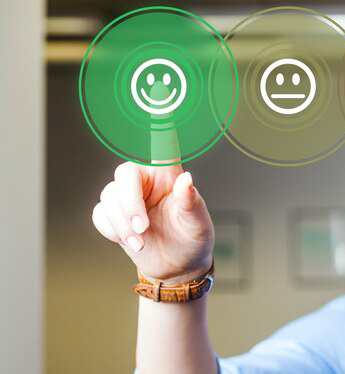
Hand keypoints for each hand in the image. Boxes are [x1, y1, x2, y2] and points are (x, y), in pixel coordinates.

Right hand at [91, 132, 214, 282]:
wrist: (177, 267)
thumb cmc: (193, 240)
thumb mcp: (198, 224)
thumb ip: (191, 202)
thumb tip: (186, 181)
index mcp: (169, 176)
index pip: (163, 145)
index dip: (160, 120)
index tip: (159, 90)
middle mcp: (146, 181)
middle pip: (123, 175)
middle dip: (128, 205)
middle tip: (143, 228)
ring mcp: (128, 198)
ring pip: (109, 198)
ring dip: (122, 224)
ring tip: (141, 242)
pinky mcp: (114, 215)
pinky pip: (100, 214)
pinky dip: (112, 230)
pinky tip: (129, 241)